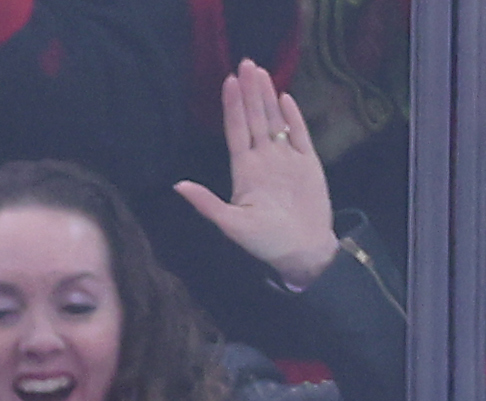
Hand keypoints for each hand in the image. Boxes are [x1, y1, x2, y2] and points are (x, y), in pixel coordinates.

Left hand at [174, 57, 337, 290]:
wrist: (304, 252)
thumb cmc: (266, 243)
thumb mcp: (232, 225)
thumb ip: (206, 203)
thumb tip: (177, 186)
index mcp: (246, 171)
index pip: (236, 131)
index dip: (232, 107)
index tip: (228, 81)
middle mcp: (265, 160)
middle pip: (254, 119)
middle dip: (249, 92)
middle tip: (245, 62)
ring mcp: (286, 159)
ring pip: (275, 120)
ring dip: (268, 97)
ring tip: (261, 72)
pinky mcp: (308, 162)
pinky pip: (299, 133)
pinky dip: (293, 116)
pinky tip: (285, 98)